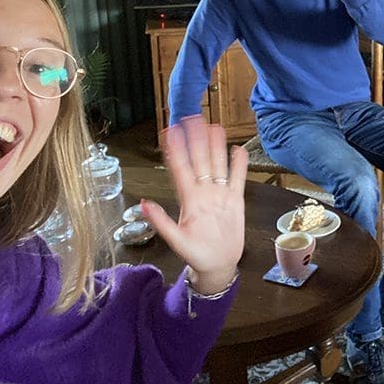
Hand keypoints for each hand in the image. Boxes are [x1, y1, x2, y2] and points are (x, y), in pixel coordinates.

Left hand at [141, 116, 245, 293]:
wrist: (217, 265)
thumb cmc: (195, 254)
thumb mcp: (176, 241)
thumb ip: (161, 222)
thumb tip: (144, 204)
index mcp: (189, 200)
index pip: (181, 169)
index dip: (176, 150)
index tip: (169, 132)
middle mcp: (203, 193)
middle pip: (200, 160)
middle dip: (196, 139)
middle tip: (193, 117)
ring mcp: (220, 195)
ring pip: (218, 165)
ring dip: (216, 146)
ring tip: (214, 126)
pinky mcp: (235, 201)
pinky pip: (237, 179)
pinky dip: (239, 165)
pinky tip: (238, 150)